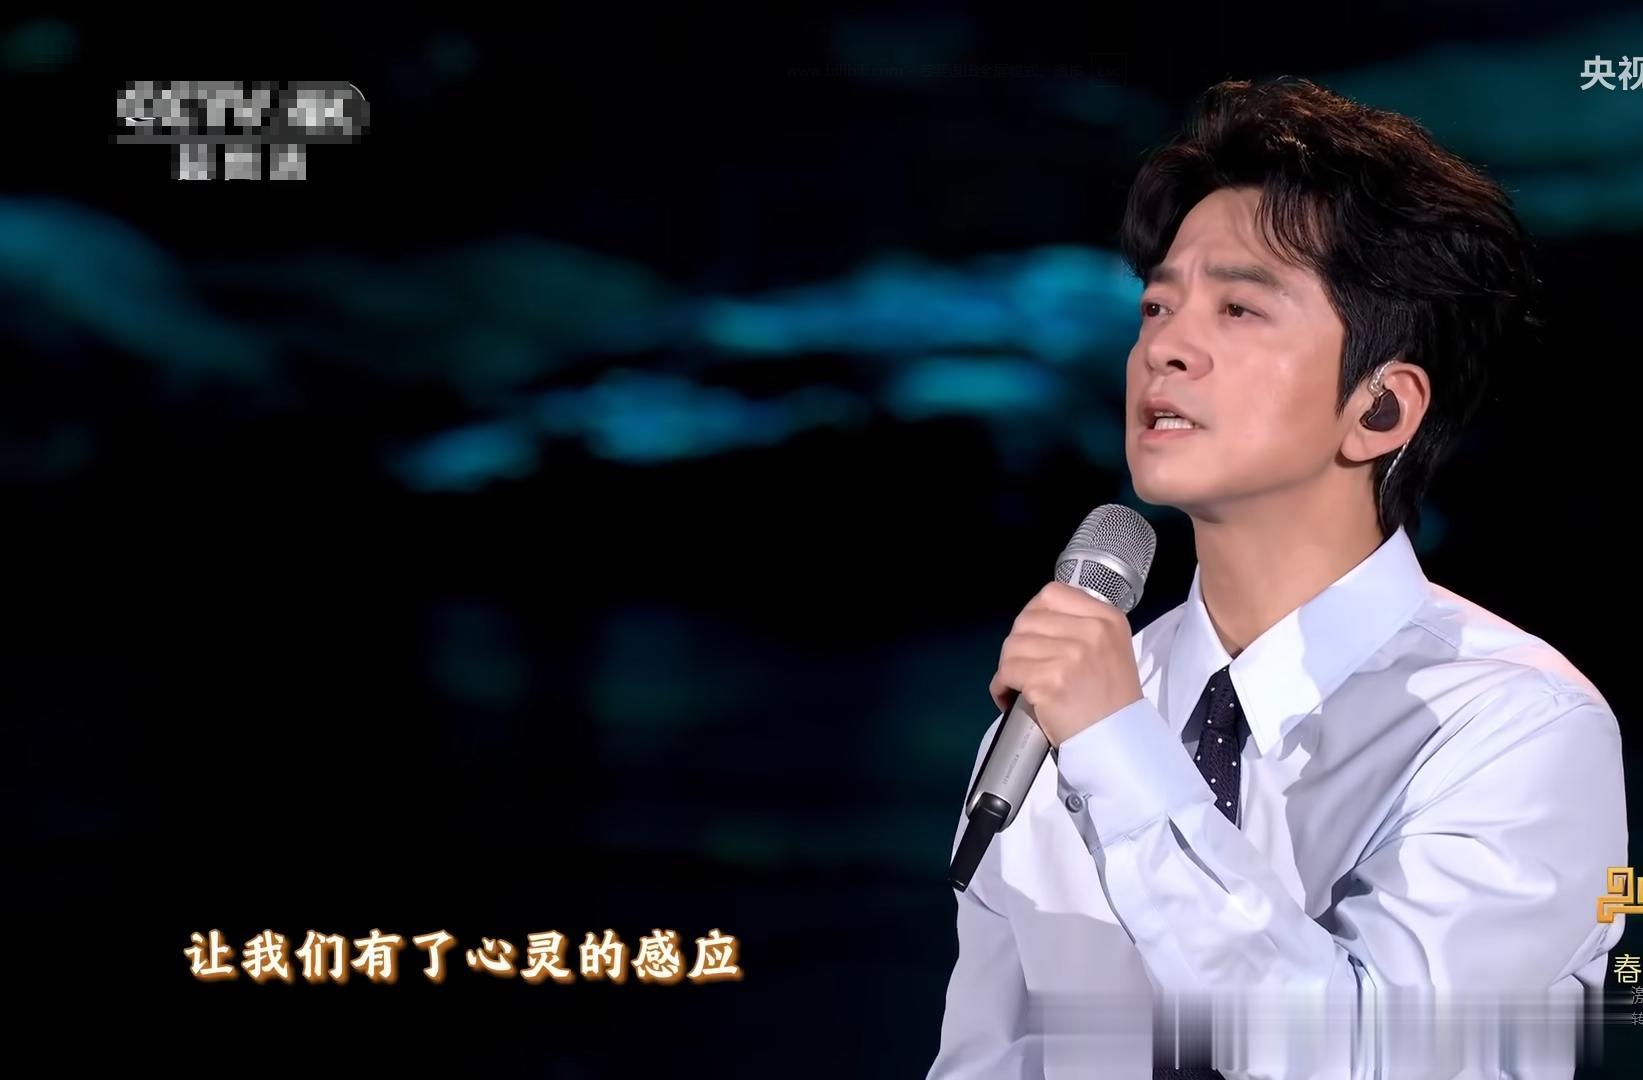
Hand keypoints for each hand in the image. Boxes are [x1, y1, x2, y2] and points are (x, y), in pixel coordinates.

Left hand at [988, 581, 1143, 746]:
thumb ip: (1081, 628)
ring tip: (1017, 686)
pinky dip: (1001, 688)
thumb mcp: (1111, 650)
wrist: (1118, 743)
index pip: (1052, 594)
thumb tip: (1037, 621)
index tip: (1031, 635)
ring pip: (1012, 646)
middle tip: (1022, 667)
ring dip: (1008, 668)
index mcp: (1107, 618)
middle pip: (1026, 620)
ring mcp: (1070, 655)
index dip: (1033, 614)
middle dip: (1017, 645)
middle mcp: (1091, 631)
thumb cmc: (1112, 703)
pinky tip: (1010, 698)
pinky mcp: (1049, 680)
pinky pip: (1007, 673)